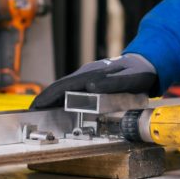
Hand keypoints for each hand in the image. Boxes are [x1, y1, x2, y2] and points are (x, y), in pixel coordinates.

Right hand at [30, 53, 158, 108]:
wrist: (148, 64)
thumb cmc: (140, 73)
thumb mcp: (132, 79)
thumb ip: (113, 83)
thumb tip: (89, 86)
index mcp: (91, 74)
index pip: (63, 86)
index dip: (48, 96)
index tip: (36, 106)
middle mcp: (86, 75)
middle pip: (59, 87)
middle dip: (44, 100)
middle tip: (31, 114)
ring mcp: (88, 78)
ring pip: (64, 89)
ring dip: (51, 101)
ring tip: (39, 113)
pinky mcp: (92, 83)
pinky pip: (72, 92)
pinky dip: (61, 100)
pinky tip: (58, 109)